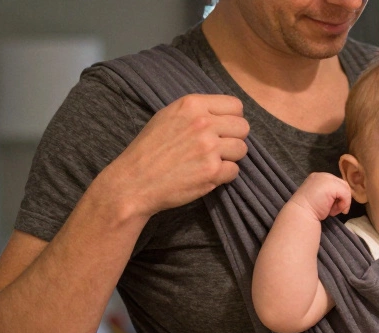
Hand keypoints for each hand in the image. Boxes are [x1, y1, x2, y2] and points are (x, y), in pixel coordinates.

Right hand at [102, 94, 249, 219]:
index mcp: (192, 105)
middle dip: (234, 138)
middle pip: (243, 127)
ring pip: (242, 149)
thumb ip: (196, 112)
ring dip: (230, 157)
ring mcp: (209, 148)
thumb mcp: (168, 116)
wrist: (135, 181)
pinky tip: (206, 175)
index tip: (223, 128)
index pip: (235, 105)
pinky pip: (234, 171)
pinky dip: (224, 175)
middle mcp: (203, 123)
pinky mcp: (212, 171)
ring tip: (211, 161)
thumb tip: (222, 116)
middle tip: (218, 147)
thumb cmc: (149, 149)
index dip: (232, 118)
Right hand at [288, 172, 352, 220]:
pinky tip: (333, 211)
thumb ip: (329, 194)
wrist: (301, 214)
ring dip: (342, 203)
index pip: (335, 183)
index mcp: (318, 177)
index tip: (330, 207)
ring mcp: (327, 179)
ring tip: (331, 211)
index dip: (337, 196)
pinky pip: (346, 194)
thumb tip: (342, 198)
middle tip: (332, 210)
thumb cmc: (308, 210)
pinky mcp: (332, 185)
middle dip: (341, 199)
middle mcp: (322, 175)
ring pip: (345, 189)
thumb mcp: (320, 198)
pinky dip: (344, 204)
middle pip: (342, 185)